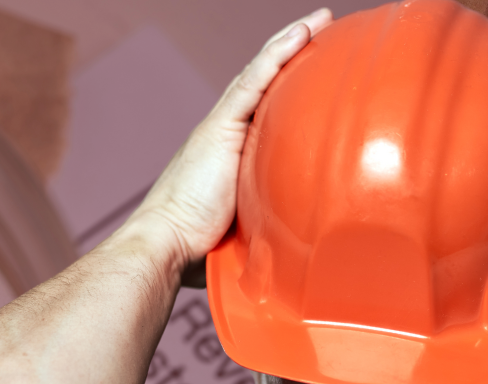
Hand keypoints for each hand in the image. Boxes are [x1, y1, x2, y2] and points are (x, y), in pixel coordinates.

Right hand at [118, 8, 334, 284]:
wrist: (165, 246)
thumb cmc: (196, 251)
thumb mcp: (245, 232)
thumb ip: (266, 229)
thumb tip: (296, 256)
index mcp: (229, 153)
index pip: (264, 109)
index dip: (286, 85)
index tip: (314, 70)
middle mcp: (223, 132)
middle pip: (263, 82)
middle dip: (291, 54)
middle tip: (322, 29)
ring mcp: (221, 126)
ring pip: (260, 73)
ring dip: (290, 43)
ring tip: (318, 20)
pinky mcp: (221, 127)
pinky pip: (255, 82)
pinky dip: (278, 55)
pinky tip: (301, 34)